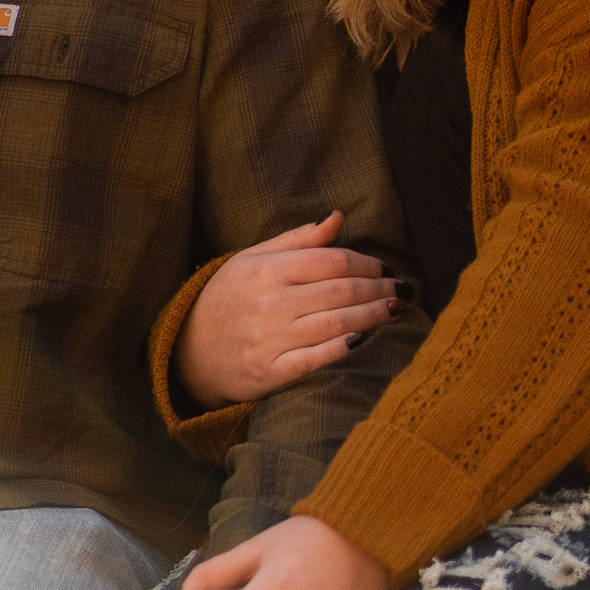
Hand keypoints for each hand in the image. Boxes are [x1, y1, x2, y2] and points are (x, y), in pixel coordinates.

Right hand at [177, 215, 400, 409]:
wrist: (187, 351)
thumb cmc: (227, 299)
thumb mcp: (252, 259)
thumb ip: (298, 240)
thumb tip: (338, 217)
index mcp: (268, 271)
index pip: (333, 261)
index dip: (367, 263)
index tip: (384, 269)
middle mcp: (270, 304)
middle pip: (342, 291)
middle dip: (379, 290)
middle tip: (401, 291)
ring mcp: (270, 340)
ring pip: (339, 324)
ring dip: (374, 316)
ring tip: (395, 312)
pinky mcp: (271, 372)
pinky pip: (318, 358)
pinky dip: (345, 347)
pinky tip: (365, 338)